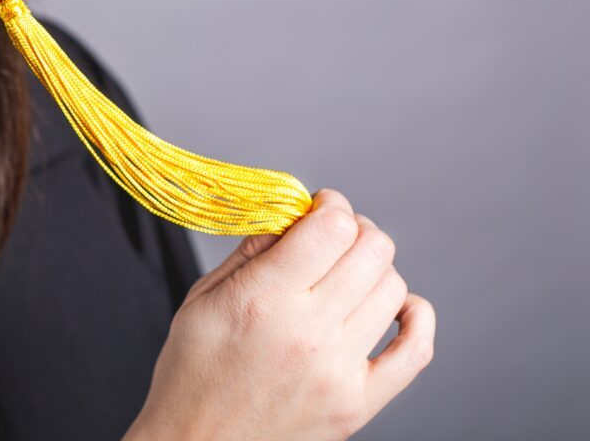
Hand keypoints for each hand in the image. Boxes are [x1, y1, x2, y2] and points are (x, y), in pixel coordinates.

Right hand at [124, 189, 434, 440]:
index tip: (319, 206)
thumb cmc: (191, 374)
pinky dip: (416, 317)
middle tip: (333, 236)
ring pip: (393, 287)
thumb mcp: (201, 300)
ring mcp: (339, 370)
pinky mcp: (358, 402)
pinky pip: (416, 349)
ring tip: (349, 275)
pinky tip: (396, 307)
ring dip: (375, 269)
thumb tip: (288, 217)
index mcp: (263, 299)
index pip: (330, 227)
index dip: (330, 205)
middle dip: (355, 229)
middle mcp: (308, 331)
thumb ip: (248, 254)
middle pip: (371, 250)